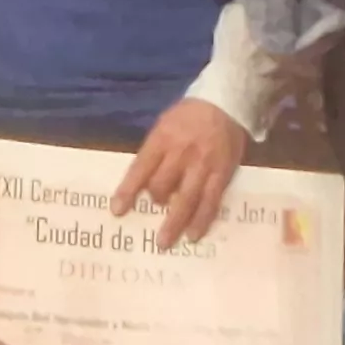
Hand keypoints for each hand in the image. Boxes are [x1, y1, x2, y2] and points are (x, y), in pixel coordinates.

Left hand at [113, 99, 252, 249]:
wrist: (226, 102)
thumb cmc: (189, 116)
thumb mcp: (164, 125)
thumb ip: (154, 152)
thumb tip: (142, 183)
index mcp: (162, 140)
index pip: (140, 169)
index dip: (127, 192)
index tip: (117, 212)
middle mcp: (181, 154)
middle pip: (161, 186)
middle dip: (155, 202)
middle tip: (153, 213)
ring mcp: (203, 165)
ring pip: (186, 199)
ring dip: (174, 223)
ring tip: (165, 242)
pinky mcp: (222, 173)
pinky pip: (210, 201)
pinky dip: (201, 220)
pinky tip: (193, 235)